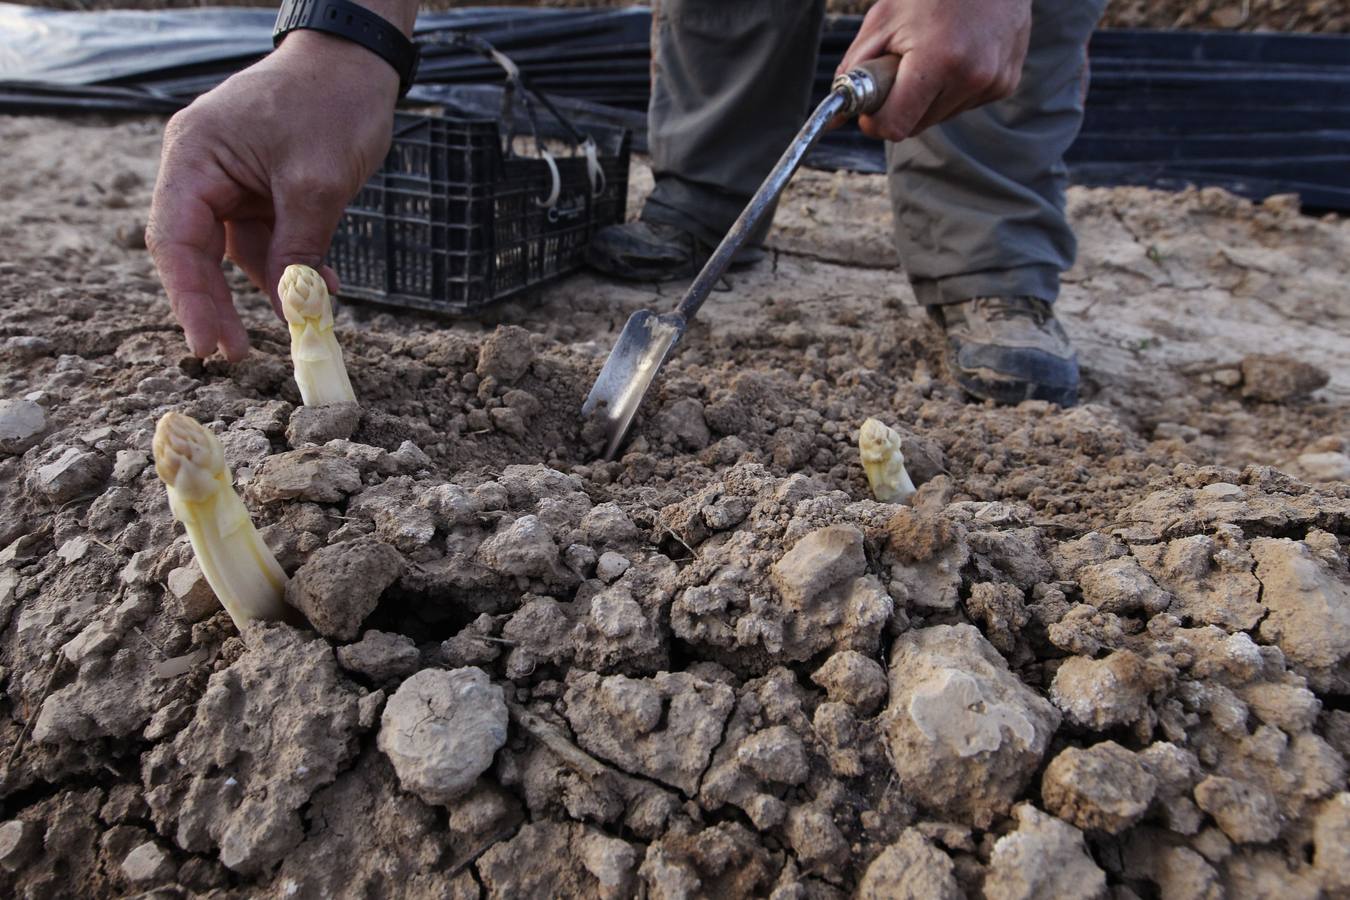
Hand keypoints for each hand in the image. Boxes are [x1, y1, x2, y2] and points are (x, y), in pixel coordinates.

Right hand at [147, 32, 398, 359]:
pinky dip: (292, 266)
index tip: (211, 345)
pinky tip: (324, 290)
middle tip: (239, 356)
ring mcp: (229, 180)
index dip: (191, 299)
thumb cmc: (332, 104)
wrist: (358, 63)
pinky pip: (268, 239)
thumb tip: (288, 308)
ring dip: (271, 287)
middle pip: (197, 252)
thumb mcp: (317, 183)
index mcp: (194, 156)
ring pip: (236, 251)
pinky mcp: (260, 189)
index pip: (177, 240)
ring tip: (306, 321)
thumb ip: (297, 248)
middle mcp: (200, 169)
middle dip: (220, 304)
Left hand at [838, 0, 1031, 142]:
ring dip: (928, 98)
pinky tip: (957, 55)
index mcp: (939, 60)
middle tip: (901, 70)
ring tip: (933, 55)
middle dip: (901, 107)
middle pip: (917, 126)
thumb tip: (837, 115)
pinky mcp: (1006, 83)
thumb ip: (855, 70)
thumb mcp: (884, 21)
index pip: (896, 126)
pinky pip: (965, 104)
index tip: (871, 107)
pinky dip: (953, 89)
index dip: (876, 120)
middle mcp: (972, 76)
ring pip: (940, 117)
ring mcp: (994, 81)